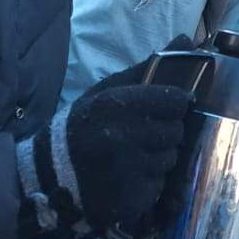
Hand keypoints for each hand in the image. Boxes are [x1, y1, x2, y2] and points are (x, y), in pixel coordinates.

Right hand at [18, 69, 196, 235]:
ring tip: (132, 158)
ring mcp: (128, 170)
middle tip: (142, 136)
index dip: (173, 105)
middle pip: (176, 132)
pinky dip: (149, 182)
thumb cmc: (84, 126)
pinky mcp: (132, 198)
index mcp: (117, 105)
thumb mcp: (108, 91)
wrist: (50, 174)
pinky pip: (159, 185)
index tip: (164, 109)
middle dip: (164, 134)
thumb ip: (149, 67)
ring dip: (158, 158)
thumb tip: (189, 39)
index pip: (176, 100)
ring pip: (170, 160)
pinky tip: (128, 177)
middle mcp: (123, 137)